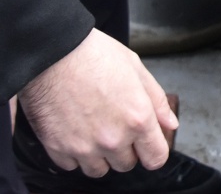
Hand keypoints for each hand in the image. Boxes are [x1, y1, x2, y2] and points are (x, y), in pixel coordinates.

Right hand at [19, 30, 177, 176]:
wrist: (51, 51)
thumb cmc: (92, 54)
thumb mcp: (135, 66)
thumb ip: (157, 99)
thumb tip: (170, 123)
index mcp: (137, 118)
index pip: (156, 158)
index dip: (152, 150)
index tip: (145, 143)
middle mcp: (113, 139)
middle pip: (126, 165)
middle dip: (124, 148)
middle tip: (113, 123)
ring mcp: (84, 147)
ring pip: (99, 169)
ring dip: (99, 155)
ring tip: (92, 127)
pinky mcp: (58, 149)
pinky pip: (71, 165)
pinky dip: (73, 153)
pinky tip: (73, 129)